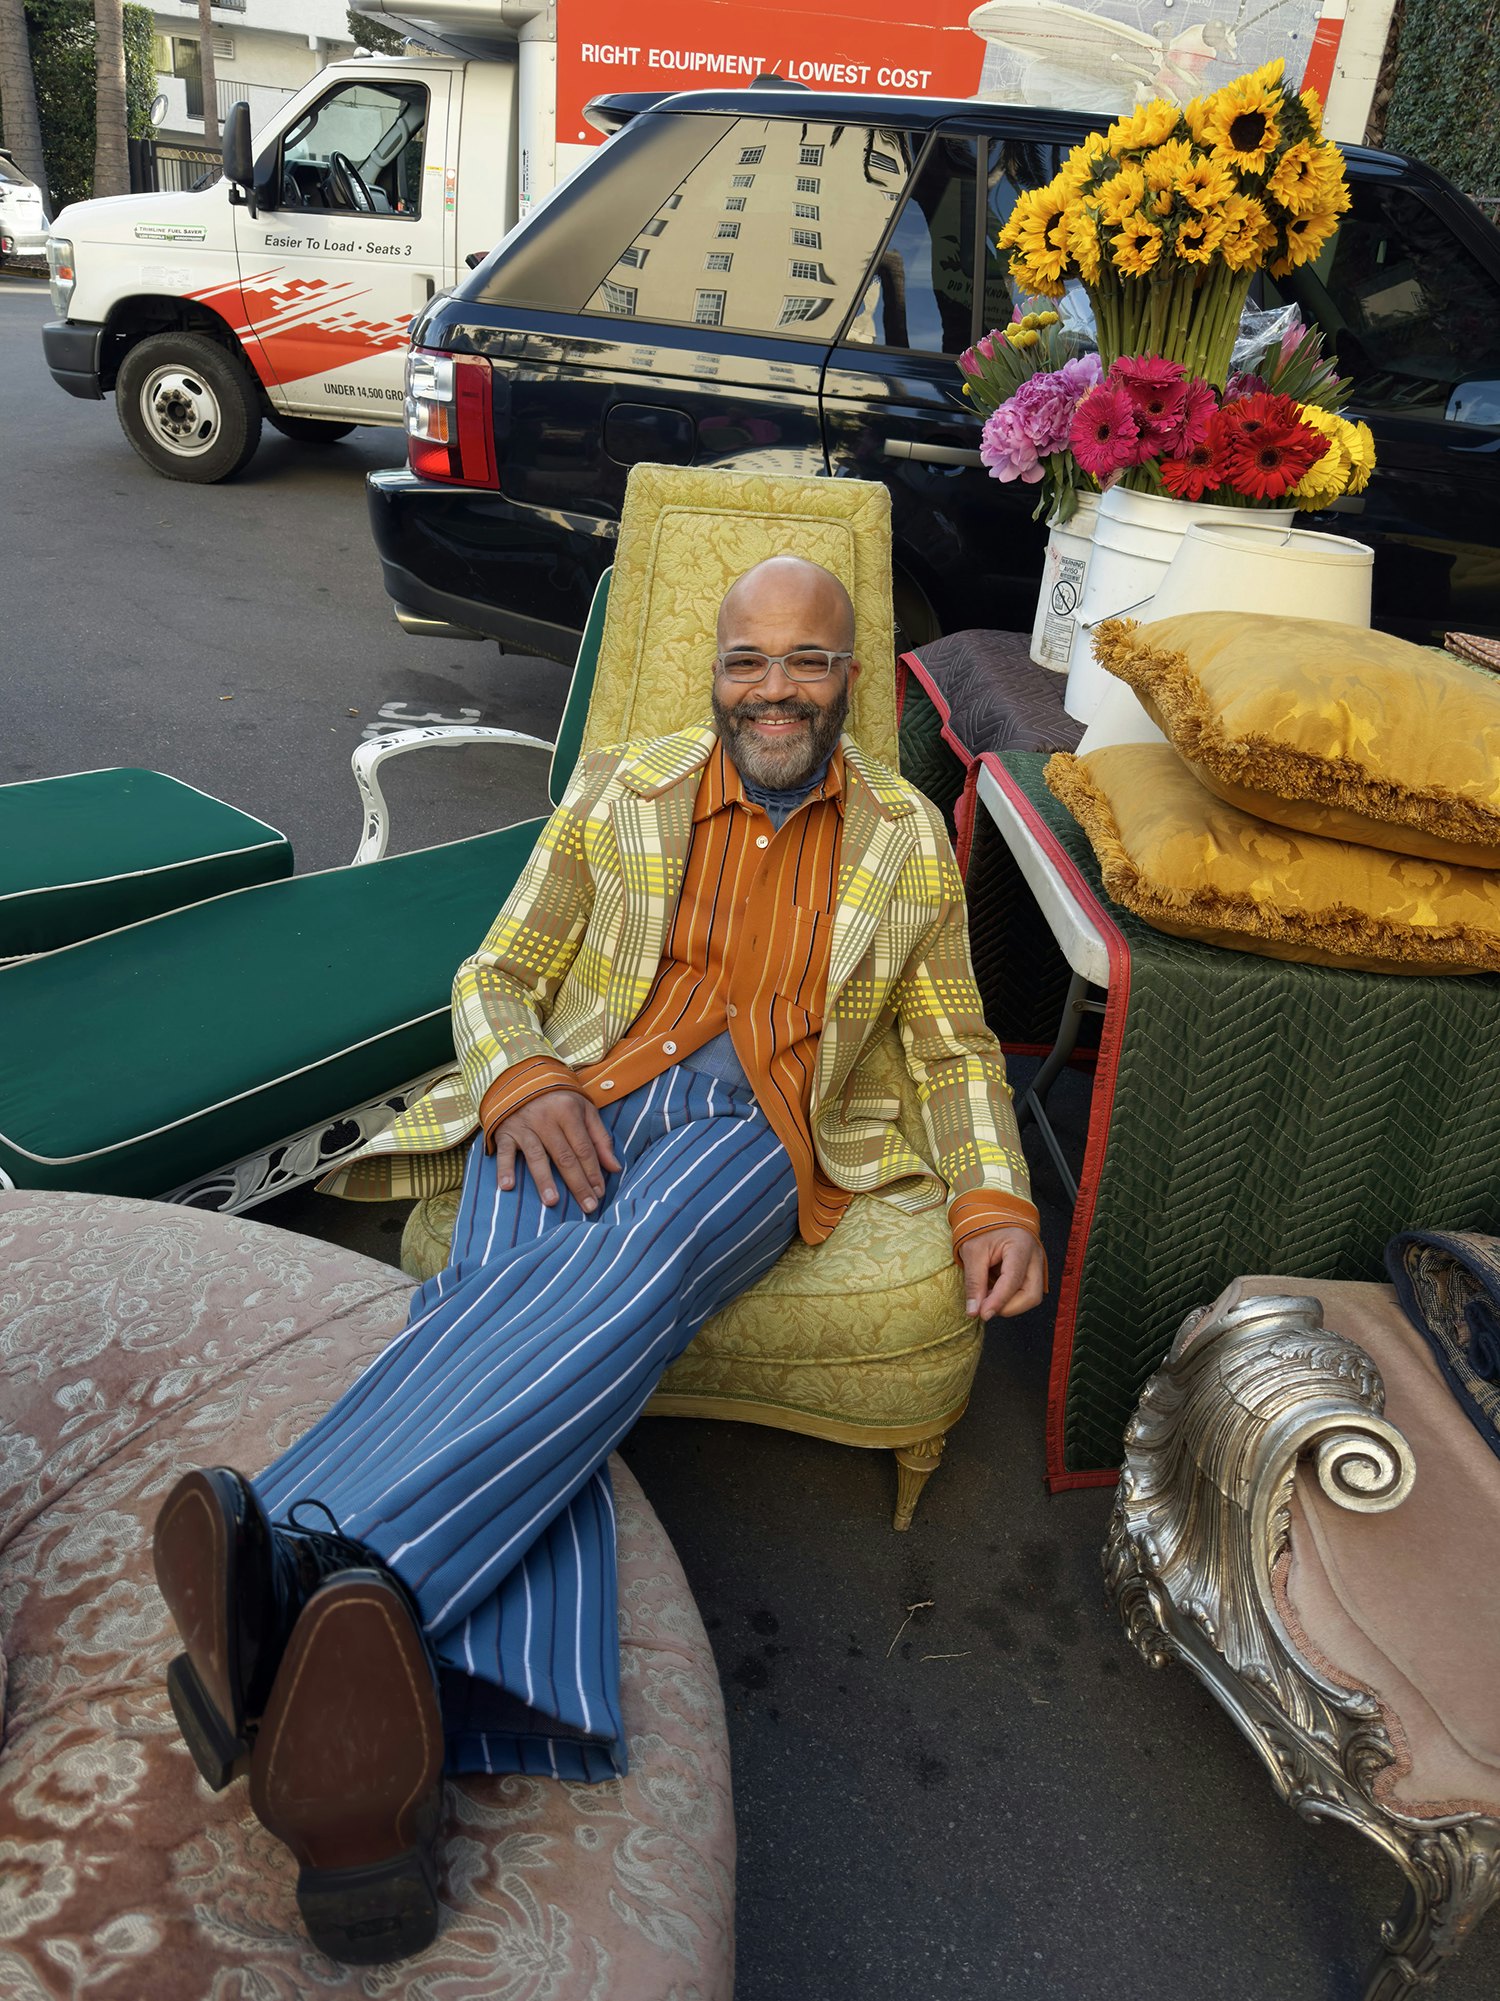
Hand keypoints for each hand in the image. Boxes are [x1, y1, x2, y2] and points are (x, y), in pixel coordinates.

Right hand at [492, 1090, 621, 1213]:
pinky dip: (504, 1169)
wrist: (521, 1080)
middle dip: (577, 1184)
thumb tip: (614, 1168)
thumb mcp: (584, 1111)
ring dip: (544, 1180)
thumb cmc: (559, 1101)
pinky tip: (508, 1186)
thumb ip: (600, 1139)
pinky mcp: (505, 1132)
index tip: (600, 1194)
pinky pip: (505, 1152)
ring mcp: (524, 1126)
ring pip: (537, 1157)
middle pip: (564, 1157)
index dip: (593, 1172)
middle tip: (588, 1207)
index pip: (584, 1148)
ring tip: (553, 1202)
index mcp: (569, 1112)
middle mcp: (546, 1119)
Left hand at [959, 1227, 1045, 1320]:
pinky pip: (1025, 1293)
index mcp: (1021, 1245)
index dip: (998, 1301)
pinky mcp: (1033, 1272)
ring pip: (1031, 1297)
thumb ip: (974, 1283)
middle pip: (1031, 1295)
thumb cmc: (982, 1229)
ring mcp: (1037, 1266)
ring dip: (1008, 1303)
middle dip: (1008, 1307)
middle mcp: (1036, 1257)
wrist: (991, 1215)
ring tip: (986, 1295)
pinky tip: (993, 1291)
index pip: (1013, 1280)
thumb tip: (974, 1312)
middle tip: (984, 1307)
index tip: (983, 1315)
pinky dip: (1009, 1298)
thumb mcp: (972, 1252)